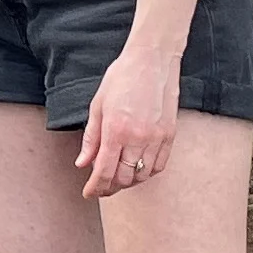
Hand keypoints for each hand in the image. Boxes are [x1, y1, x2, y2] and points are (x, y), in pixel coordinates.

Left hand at [75, 43, 181, 200]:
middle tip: (101, 188)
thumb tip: (82, 163)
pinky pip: (159, 165)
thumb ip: (91, 138)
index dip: (95, 187)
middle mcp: (137, 137)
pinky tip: (138, 169)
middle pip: (123, 178)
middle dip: (110, 188)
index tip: (89, 193)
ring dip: (129, 182)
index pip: (104, 171)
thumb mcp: (98, 105)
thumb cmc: (122, 77)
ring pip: (142, 175)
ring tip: (119, 178)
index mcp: (115, 130)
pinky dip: (147, 173)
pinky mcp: (170, 134)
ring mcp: (156, 137)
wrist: (152, 59)